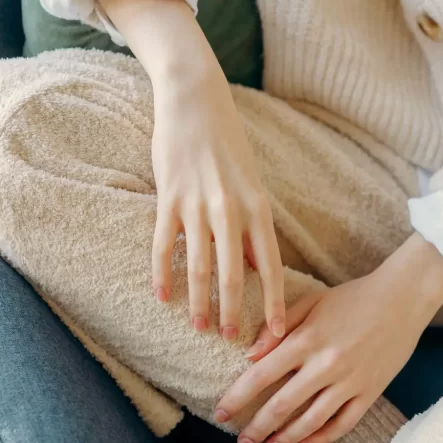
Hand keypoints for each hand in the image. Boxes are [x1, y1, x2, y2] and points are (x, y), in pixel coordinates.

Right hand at [99, 0, 284, 339]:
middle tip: (233, 341)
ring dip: (200, 303)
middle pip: (235, 276)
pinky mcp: (169, 197)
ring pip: (200, 267)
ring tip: (201, 328)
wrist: (196, 100)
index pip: (271, 267)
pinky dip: (163, 274)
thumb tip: (258, 271)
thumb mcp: (253, 188)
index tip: (279, 335)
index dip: (275, 304)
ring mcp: (198, 205)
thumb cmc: (228, 148)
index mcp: (258, 209)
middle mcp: (231, 210)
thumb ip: (255, 230)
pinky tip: (162, 297)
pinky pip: (165, 245)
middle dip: (236, 314)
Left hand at [215, 234, 442, 442]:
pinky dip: (323, 439)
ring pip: (311, 421)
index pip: (261, 376)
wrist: (404, 298)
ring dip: (286, 439)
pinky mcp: (370, 392)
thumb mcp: (312, 302)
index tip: (221, 414)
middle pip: (282, 405)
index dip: (237, 398)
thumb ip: (278, 327)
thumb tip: (249, 356)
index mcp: (307, 340)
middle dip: (257, 428)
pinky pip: (343, 424)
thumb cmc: (354, 297)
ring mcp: (350, 382)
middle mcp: (326, 365)